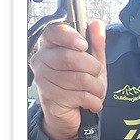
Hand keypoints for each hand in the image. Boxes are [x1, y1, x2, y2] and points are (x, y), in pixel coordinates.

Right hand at [30, 20, 106, 139]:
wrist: (73, 114)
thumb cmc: (80, 87)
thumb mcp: (93, 64)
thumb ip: (96, 44)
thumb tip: (97, 24)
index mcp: (50, 47)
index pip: (53, 32)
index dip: (69, 37)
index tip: (83, 45)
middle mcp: (42, 61)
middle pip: (69, 57)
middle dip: (92, 68)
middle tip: (96, 74)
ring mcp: (43, 80)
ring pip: (79, 78)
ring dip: (96, 88)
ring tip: (95, 92)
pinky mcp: (50, 98)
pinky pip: (80, 96)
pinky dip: (94, 101)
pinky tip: (92, 102)